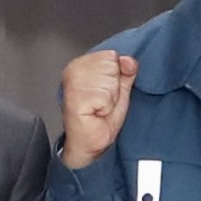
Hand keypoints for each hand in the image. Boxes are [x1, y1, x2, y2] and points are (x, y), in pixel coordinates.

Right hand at [60, 50, 138, 168]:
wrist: (89, 144)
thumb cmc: (100, 119)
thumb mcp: (119, 90)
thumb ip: (125, 71)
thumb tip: (128, 60)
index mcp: (82, 64)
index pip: (112, 55)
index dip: (116, 76)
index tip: (106, 93)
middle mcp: (74, 70)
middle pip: (112, 65)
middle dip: (114, 87)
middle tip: (104, 102)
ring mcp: (72, 83)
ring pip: (109, 79)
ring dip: (110, 98)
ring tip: (100, 108)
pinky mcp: (74, 97)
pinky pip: (105, 95)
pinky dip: (106, 108)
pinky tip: (96, 113)